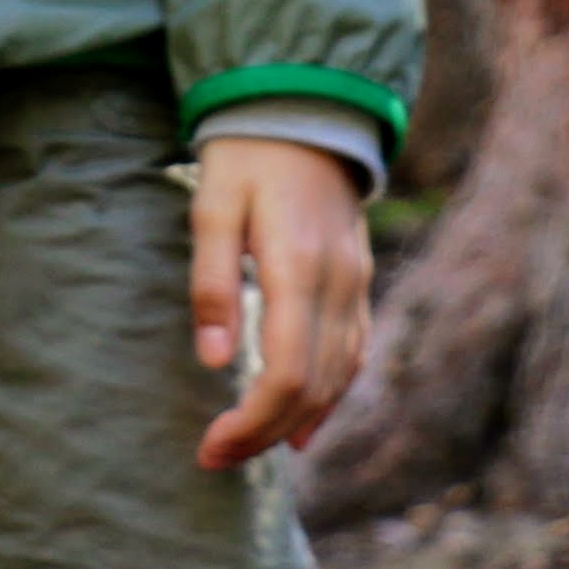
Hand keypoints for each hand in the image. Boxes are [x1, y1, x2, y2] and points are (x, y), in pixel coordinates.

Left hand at [188, 135, 372, 470]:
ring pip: (339, 377)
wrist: (304, 109)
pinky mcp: (358, 282)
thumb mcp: (212, 207)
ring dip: (296, 421)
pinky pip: (351, 353)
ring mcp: (356, 285)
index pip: (288, 372)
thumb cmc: (246, 156)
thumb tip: (213, 361)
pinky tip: (301, 421)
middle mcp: (339, 284)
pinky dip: (327, 394)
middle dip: (264, 433)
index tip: (211, 445)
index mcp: (299, 267)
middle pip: (314, 388)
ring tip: (247, 448)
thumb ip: (212, 283)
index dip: (251, 420)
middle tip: (215, 458)